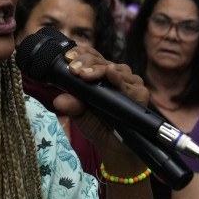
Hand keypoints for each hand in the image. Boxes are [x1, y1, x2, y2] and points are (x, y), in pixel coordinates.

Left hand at [50, 45, 148, 165]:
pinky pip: (130, 84)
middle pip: (100, 59)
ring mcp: (128, 82)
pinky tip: (111, 74)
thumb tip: (58, 100)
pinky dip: (119, 78)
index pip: (90, 55)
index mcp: (98, 73)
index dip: (80, 53)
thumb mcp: (79, 114)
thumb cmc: (96, 124)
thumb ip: (71, 105)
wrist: (113, 145)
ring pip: (114, 68)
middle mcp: (114, 74)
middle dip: (86, 62)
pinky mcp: (140, 92)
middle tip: (74, 69)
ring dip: (98, 69)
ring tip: (86, 74)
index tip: (68, 58)